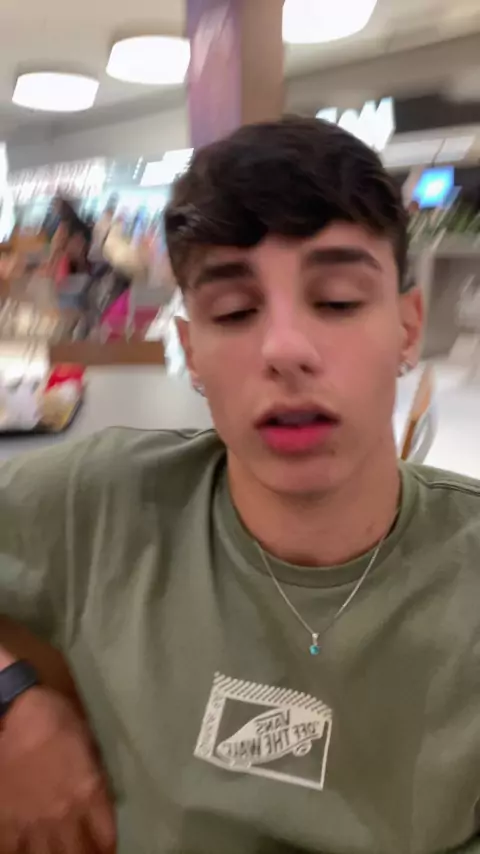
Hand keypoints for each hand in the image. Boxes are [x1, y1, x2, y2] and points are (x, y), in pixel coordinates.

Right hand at [0, 686, 115, 852]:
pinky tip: (29, 849)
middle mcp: (64, 815)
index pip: (106, 835)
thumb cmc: (52, 718)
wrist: (10, 715)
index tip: (107, 846)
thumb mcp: (86, 739)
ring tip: (59, 852)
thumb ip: (93, 770)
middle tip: (86, 853)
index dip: (108, 844)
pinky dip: (24, 853)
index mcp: (88, 792)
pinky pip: (16, 853)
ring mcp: (32, 823)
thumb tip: (97, 788)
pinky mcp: (6, 824)